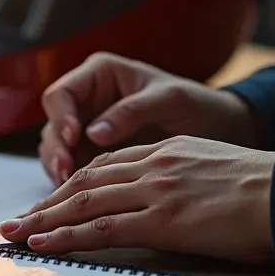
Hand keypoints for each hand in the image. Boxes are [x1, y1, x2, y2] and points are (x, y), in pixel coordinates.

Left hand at [1, 136, 274, 264]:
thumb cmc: (264, 188)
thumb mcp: (213, 166)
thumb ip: (181, 175)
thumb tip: (170, 197)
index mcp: (164, 150)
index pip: (104, 165)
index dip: (71, 183)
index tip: (49, 202)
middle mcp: (153, 165)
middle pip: (84, 180)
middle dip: (46, 202)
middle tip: (16, 221)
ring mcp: (155, 191)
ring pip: (85, 202)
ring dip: (45, 219)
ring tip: (15, 234)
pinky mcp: (163, 220)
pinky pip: (103, 228)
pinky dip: (68, 236)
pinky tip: (44, 244)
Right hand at [39, 52, 258, 185]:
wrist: (221, 128)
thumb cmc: (197, 104)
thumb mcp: (169, 99)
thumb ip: (131, 112)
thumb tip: (93, 134)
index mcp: (99, 76)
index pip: (62, 94)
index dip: (61, 116)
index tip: (73, 136)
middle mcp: (87, 102)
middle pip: (53, 125)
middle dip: (57, 150)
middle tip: (66, 170)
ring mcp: (88, 130)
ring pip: (57, 150)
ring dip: (60, 169)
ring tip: (69, 187)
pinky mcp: (95, 156)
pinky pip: (74, 170)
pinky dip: (73, 184)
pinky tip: (80, 199)